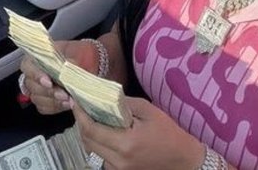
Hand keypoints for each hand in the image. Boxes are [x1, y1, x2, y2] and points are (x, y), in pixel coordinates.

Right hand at [19, 40, 99, 114]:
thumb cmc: (80, 54)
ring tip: (68, 99)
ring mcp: (39, 87)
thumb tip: (66, 68)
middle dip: (49, 91)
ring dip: (53, 101)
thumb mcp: (77, 52)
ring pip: (37, 98)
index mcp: (39, 56)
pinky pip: (44, 107)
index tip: (49, 81)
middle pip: (32, 85)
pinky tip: (67, 104)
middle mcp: (35, 72)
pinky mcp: (45, 99)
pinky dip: (55, 107)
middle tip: (63, 93)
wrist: (91, 63)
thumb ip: (69, 61)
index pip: (28, 66)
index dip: (36, 75)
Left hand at [73, 97, 203, 169]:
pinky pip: (101, 158)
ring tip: (90, 117)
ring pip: (92, 152)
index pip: (91, 130)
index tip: (75, 100)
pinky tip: (102, 132)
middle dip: (80, 123)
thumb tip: (104, 95)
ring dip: (88, 134)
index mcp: (124, 144)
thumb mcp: (148, 110)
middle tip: (80, 106)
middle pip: (87, 142)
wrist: (183, 161)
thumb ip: (124, 103)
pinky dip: (97, 144)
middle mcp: (117, 161)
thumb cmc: (168, 133)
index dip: (80, 115)